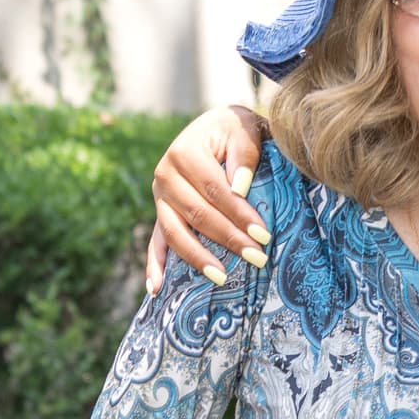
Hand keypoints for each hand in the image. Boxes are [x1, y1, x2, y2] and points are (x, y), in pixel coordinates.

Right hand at [144, 106, 274, 293]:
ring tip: (221, 278)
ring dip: (198, 258)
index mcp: (183, 152)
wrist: (216, 128)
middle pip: (197, 214)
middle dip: (228, 239)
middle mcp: (165, 174)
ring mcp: (160, 196)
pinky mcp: (161, 212)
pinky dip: (154, 265)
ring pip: (175, 232)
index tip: (264, 235)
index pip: (215, 191)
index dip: (240, 214)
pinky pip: (156, 241)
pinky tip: (155, 290)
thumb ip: (244, 154)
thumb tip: (239, 187)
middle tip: (257, 258)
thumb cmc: (235, 130)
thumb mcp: (243, 129)